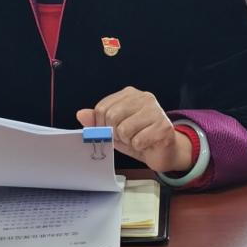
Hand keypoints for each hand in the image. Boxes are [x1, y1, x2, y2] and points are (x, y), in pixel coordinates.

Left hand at [76, 87, 192, 173]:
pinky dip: (139, 147)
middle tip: (126, 137)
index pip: (102, 107)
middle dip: (115, 133)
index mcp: (129, 94)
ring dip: (128, 141)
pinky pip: (138, 141)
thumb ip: (97, 121)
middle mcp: (144, 98)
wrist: (165, 152)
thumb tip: (81, 114)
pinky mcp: (164, 127)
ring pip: (124, 130)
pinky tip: (147, 144)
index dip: (101, 125)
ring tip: (137, 139)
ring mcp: (156, 110)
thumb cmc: (138, 138)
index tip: (110, 132)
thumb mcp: (114, 129)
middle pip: (112, 117)